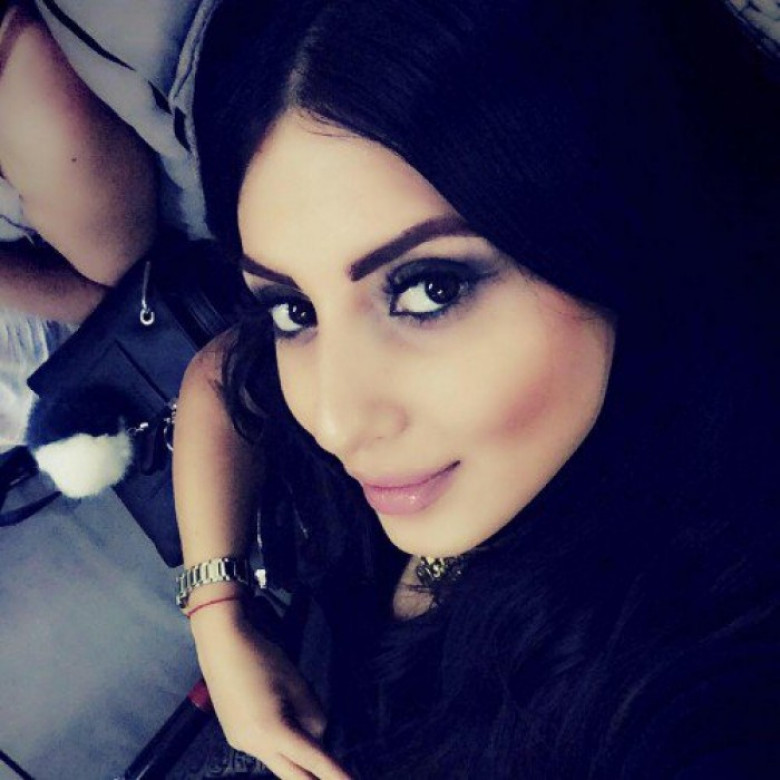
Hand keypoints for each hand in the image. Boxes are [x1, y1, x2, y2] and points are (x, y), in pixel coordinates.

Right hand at [190, 601, 350, 778]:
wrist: (221, 644)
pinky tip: (274, 707)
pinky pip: (265, 747)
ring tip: (289, 708)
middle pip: (293, 775)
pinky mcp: (235, 735)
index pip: (314, 761)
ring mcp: (241, 743)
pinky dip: (279, 738)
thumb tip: (316, 737)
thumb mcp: (297, 684)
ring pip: (279, 759)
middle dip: (316, 778)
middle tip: (338, 777)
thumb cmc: (263, 658)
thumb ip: (313, 715)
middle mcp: (254, 746)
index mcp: (273, 731)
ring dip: (296, 750)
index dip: (336, 775)